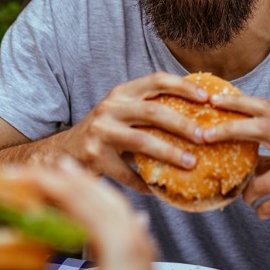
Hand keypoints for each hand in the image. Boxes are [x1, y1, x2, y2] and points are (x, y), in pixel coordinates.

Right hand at [0, 159, 168, 269]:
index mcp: (119, 243)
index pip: (76, 198)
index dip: (44, 182)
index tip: (16, 175)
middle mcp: (134, 240)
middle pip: (97, 195)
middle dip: (64, 179)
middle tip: (33, 170)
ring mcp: (141, 251)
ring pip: (113, 205)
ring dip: (86, 189)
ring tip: (65, 175)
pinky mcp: (140, 264)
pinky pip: (123, 222)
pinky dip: (104, 208)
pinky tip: (105, 209)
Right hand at [62, 72, 208, 191]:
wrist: (63, 152)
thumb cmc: (104, 133)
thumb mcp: (123, 113)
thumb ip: (150, 111)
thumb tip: (198, 119)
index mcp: (122, 93)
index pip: (156, 80)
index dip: (183, 86)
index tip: (206, 97)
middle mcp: (110, 107)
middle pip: (153, 111)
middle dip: (183, 124)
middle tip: (204, 136)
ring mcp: (101, 131)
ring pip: (142, 140)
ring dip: (170, 153)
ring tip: (191, 163)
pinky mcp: (94, 156)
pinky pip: (128, 173)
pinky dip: (145, 182)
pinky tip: (158, 189)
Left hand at [201, 92, 269, 233]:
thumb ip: (262, 147)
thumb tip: (219, 137)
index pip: (266, 108)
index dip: (239, 102)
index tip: (213, 101)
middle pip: (263, 127)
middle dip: (230, 129)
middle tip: (204, 136)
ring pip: (260, 181)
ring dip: (249, 194)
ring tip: (252, 198)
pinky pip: (268, 205)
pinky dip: (261, 210)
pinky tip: (265, 210)